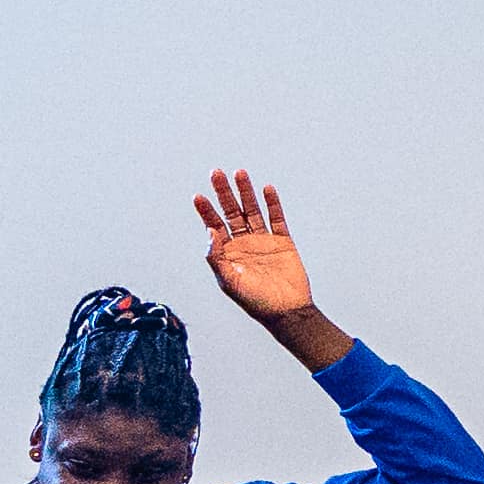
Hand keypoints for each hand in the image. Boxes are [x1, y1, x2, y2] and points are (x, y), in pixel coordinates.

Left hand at [194, 166, 314, 329]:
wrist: (286, 311)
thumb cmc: (255, 302)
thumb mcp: (229, 282)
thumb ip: (217, 258)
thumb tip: (210, 232)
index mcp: (228, 252)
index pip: (214, 225)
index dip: (206, 211)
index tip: (198, 196)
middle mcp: (243, 243)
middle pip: (232, 212)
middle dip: (224, 193)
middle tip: (216, 173)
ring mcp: (263, 240)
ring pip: (253, 210)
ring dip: (246, 192)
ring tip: (240, 172)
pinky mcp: (282, 241)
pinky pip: (277, 218)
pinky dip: (272, 204)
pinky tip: (267, 189)